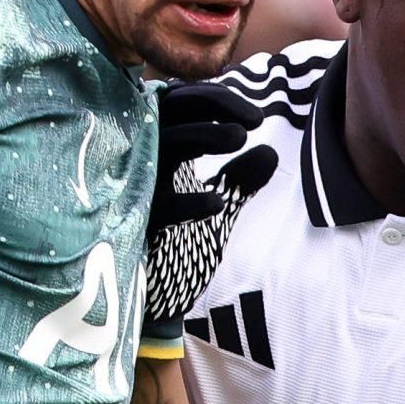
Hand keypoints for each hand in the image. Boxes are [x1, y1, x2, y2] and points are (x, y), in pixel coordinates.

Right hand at [145, 82, 277, 339]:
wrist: (151, 302)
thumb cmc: (177, 246)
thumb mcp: (217, 208)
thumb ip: (240, 180)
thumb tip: (270, 152)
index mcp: (160, 150)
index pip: (182, 104)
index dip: (218, 101)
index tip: (257, 118)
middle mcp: (144, 162)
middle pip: (170, 112)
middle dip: (211, 107)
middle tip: (253, 122)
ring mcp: (136, 190)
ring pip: (163, 147)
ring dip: (201, 137)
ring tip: (239, 138)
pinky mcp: (134, 225)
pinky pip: (160, 207)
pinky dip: (189, 202)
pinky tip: (218, 204)